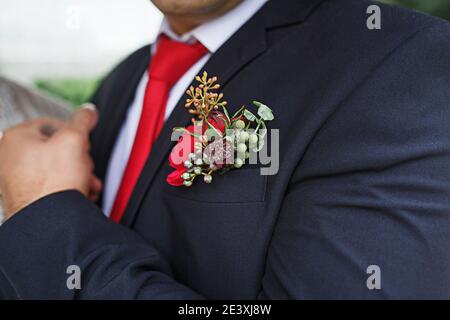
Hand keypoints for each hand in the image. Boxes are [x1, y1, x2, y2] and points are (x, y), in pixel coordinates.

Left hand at [0, 105, 101, 220]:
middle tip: (86, 167)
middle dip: (78, 158)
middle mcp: (9, 157)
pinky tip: (79, 195)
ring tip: (87, 184)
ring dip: (77, 175)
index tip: (85, 143)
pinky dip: (66, 189)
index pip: (53, 123)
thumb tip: (87, 110)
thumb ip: (82, 120)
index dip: (74, 132)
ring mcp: (14, 179)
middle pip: (55, 148)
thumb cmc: (53, 183)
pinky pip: (49, 186)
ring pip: (55, 169)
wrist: (48, 222)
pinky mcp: (24, 197)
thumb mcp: (74, 140)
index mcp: (16, 137)